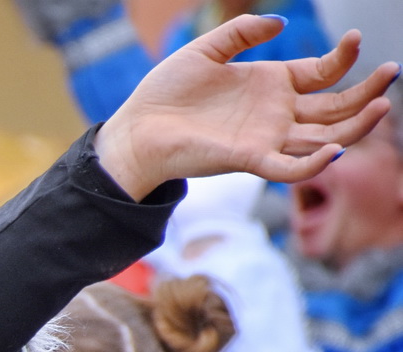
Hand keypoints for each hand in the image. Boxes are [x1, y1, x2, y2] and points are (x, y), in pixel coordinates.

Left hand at [97, 17, 397, 199]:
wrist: (135, 130)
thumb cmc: (165, 93)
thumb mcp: (205, 51)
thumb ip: (241, 33)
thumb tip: (280, 23)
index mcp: (270, 85)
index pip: (322, 74)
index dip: (343, 59)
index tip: (355, 39)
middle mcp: (275, 114)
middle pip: (334, 107)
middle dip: (366, 92)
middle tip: (391, 74)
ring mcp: (265, 138)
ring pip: (324, 138)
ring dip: (355, 126)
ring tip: (381, 105)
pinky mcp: (248, 159)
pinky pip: (289, 167)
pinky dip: (313, 162)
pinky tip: (334, 147)